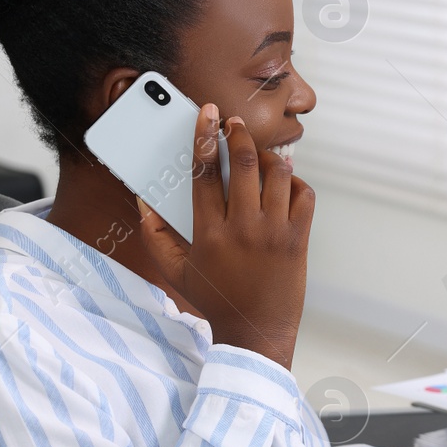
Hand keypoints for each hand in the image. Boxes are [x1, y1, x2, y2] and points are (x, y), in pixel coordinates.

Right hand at [135, 104, 313, 366]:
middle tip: (233, 123)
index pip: (204, 173)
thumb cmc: (215, 299)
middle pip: (244, 163)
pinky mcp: (299, 240)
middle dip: (239, 134)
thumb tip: (143, 201)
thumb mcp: (176, 271)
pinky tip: (283, 183)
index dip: (204, 137)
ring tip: (259, 153)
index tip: (206, 114)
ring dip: (269, 155)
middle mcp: (243, 228)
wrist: (256, 331)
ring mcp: (275, 233)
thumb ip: (155, 236)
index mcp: (209, 233)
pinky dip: (295, 182)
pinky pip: (304, 196)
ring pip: (278, 174)